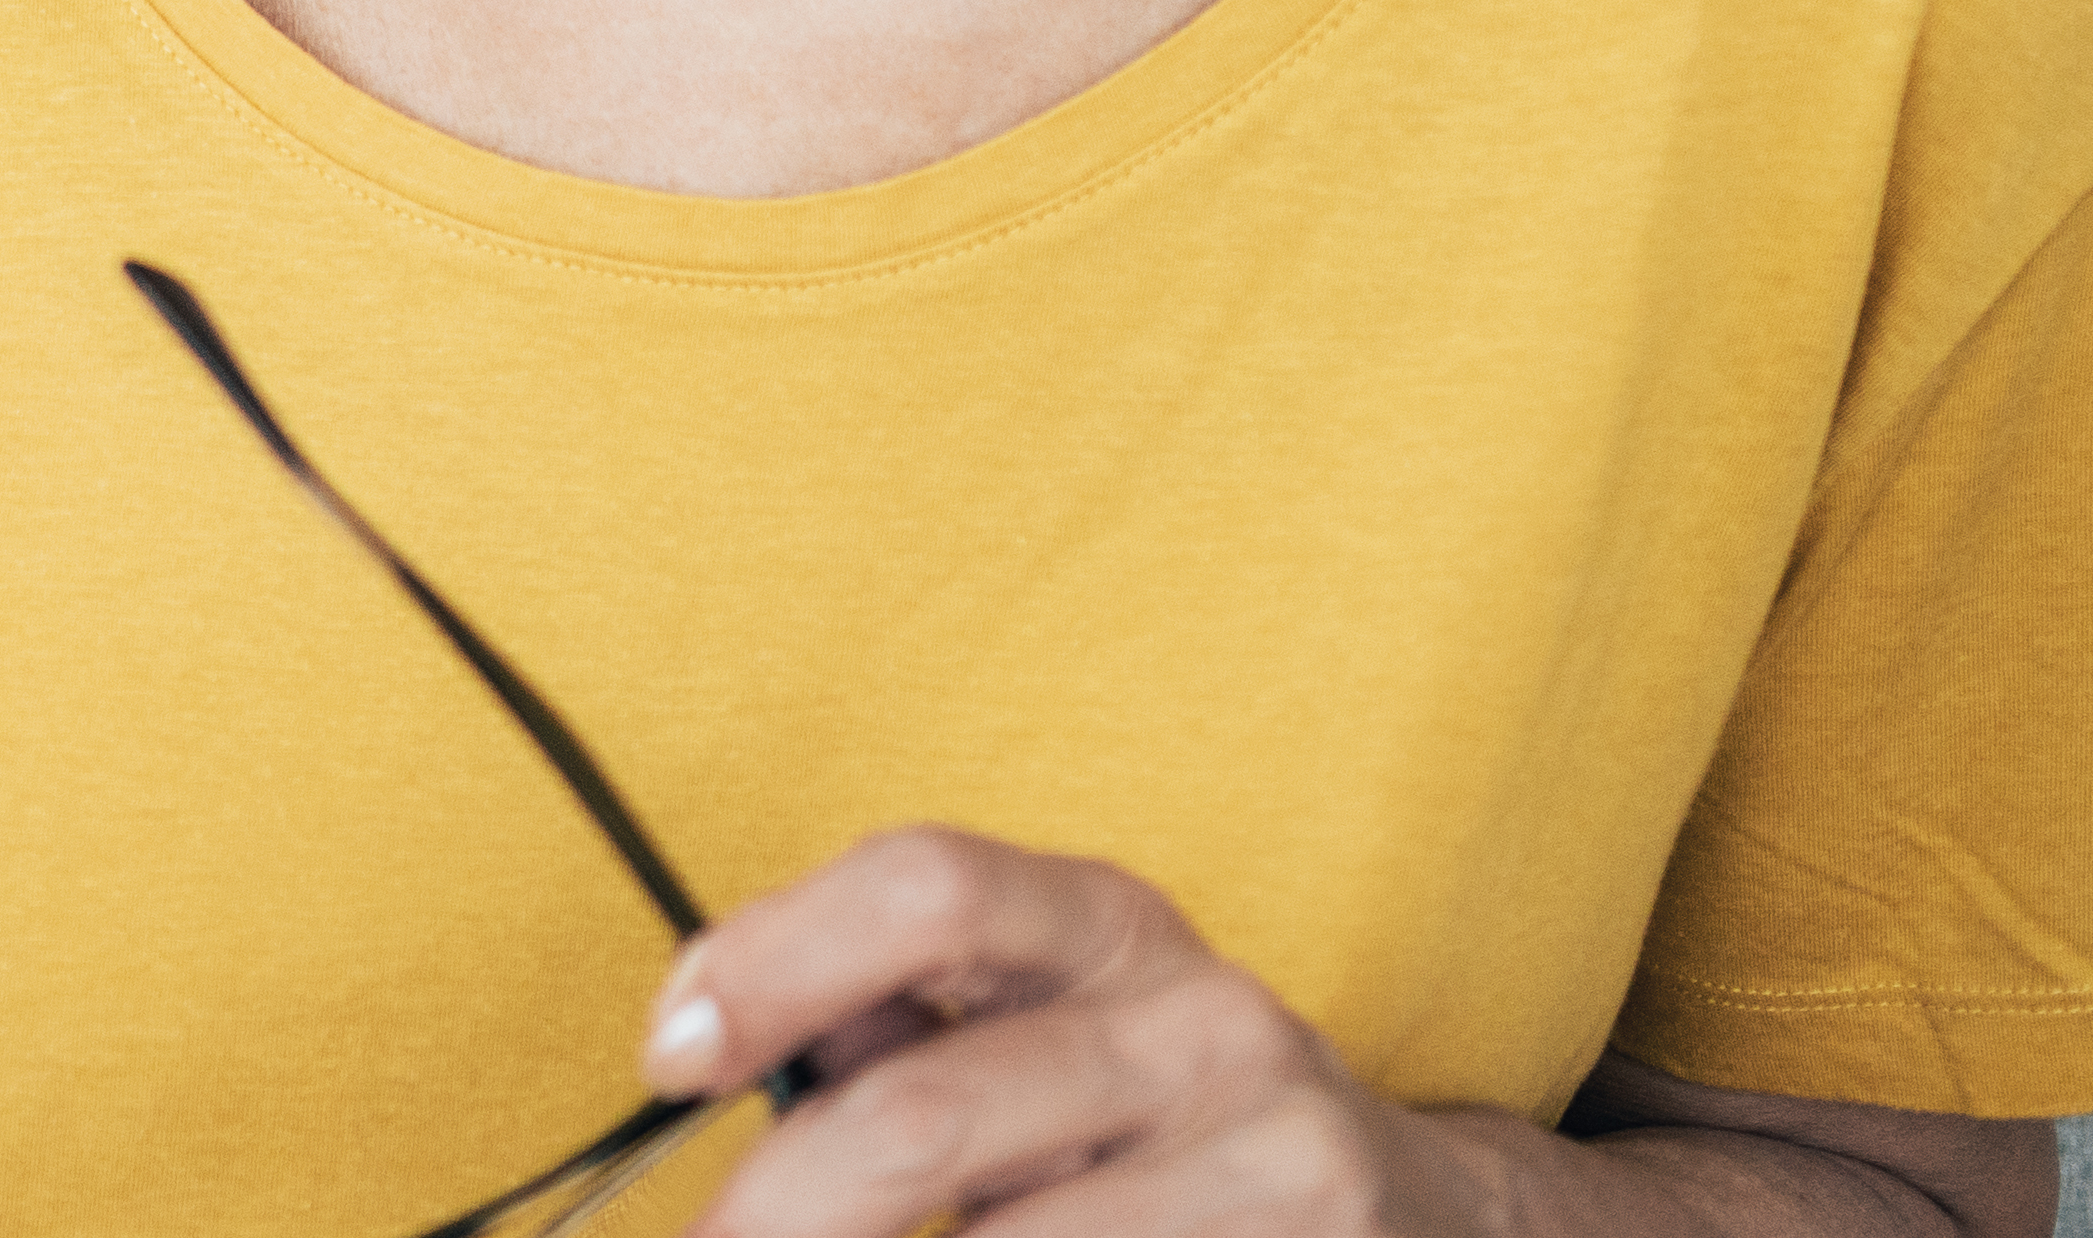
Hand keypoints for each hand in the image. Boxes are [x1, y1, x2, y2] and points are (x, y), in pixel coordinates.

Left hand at [655, 829, 1491, 1237]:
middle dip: (781, 1212)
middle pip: (924, 1117)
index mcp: (1103, 925)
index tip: (669, 1054)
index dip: (774, 958)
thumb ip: (896, 1026)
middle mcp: (1197, 1024)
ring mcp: (1270, 1162)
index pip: (922, 886)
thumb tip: (710, 1049)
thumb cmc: (1157, 1116)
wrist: (1422, 1214)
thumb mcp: (1044, 1024)